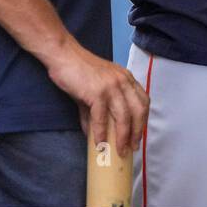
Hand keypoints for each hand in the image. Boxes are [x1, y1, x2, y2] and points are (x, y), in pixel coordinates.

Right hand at [45, 39, 148, 156]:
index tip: (139, 135)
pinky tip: (99, 144)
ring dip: (123, 137)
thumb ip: (96, 111)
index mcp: (126, 78)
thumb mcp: (94, 89)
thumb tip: (94, 135)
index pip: (143, 101)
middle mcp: (123, 81)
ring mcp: (111, 86)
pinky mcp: (97, 92)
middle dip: (137, 132)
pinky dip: (101, 133)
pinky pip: (102, 118)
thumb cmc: (78, 71)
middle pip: (139, 110)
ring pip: (124, 116)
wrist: (63, 55)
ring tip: (119, 151)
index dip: (143, 120)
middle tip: (132, 147)